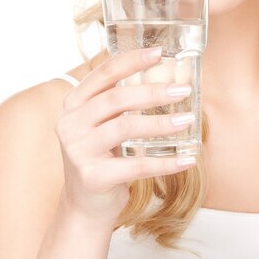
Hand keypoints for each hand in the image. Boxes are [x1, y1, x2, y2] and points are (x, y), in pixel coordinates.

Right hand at [54, 47, 194, 222]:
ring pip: (126, 127)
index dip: (131, 61)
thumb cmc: (101, 157)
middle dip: (153, 92)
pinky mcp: (92, 177)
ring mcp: (78, 150)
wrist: (85, 206)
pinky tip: (186, 159)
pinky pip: (135, 166)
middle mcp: (71, 123)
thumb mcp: (102, 124)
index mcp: (74, 103)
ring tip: (188, 120)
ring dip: (161, 123)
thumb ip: (119, 102)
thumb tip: (166, 78)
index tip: (158, 52)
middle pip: (116, 99)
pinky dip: (164, 163)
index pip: (103, 74)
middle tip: (183, 89)